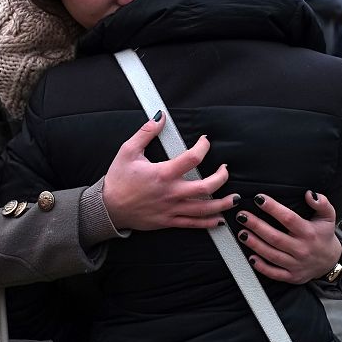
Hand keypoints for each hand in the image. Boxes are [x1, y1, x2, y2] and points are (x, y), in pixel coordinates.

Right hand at [103, 114, 238, 229]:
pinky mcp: (169, 221)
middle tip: (225, 170)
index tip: (205, 141)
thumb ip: (145, 132)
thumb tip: (160, 117)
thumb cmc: (118, 180)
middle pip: (205, 187)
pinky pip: (193, 224)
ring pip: (203, 209)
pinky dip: (208, 222)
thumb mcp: (128, 151)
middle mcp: (170, 193)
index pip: (191, 159)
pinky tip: (219, 219)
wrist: (108, 208)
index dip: (203, 147)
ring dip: (222, 203)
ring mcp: (171, 209)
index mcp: (162, 174)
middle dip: (221, 178)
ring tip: (233, 198)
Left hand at [235, 191, 341, 283]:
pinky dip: (261, 266)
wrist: (330, 262)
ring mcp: (296, 265)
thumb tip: (310, 194)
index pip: (288, 218)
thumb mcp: (328, 216)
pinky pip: (274, 273)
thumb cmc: (324, 235)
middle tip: (242, 216)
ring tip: (241, 233)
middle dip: (256, 226)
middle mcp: (301, 249)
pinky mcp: (291, 276)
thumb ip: (322, 203)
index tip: (259, 198)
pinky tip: (250, 257)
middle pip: (275, 237)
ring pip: (271, 255)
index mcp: (309, 232)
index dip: (272, 208)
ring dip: (254, 244)